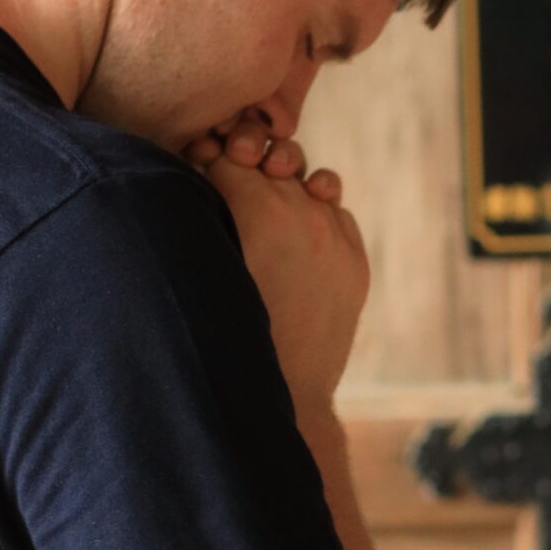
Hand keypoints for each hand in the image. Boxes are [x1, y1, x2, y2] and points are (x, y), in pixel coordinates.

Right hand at [185, 112, 367, 412]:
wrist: (285, 394)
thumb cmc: (224, 332)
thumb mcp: (203, 264)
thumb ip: (199, 213)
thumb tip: (195, 172)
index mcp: (258, 209)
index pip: (226, 155)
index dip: (207, 163)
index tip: (199, 175)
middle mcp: (302, 212)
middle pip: (269, 162)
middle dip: (248, 170)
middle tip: (231, 193)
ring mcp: (334, 235)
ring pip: (311, 181)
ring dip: (288, 191)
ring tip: (270, 218)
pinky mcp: (355, 260)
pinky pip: (336, 214)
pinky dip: (316, 217)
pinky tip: (295, 242)